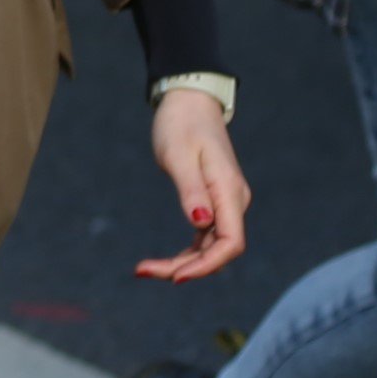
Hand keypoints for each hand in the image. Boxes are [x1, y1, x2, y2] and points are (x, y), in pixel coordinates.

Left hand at [135, 89, 249, 282]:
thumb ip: (191, 190)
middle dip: (185, 268)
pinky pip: (203, 237)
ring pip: (209, 247)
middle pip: (218, 251)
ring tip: (145, 269)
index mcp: (229, 191)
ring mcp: (225, 203)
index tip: (175, 276)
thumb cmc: (181, 124)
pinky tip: (162, 261)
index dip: (206, 265)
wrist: (189, 101)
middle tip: (143, 270)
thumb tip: (202, 223)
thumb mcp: (179, 155)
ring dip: (182, 263)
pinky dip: (186, 252)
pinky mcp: (213, 202)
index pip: (230, 243)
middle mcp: (233, 201)